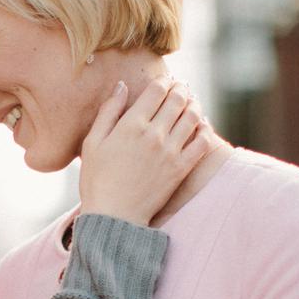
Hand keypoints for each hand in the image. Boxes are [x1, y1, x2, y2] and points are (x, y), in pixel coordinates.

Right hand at [78, 77, 214, 225]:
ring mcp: (170, 152)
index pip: (157, 90)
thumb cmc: (97, 180)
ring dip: (194, 105)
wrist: (113, 216)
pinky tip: (202, 126)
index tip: (164, 82)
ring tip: (191, 103)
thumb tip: (122, 86)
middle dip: (180, 89)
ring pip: (192, 117)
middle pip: (177, 100)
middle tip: (180, 88)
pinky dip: (205, 130)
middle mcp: (154, 134)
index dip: (163, 81)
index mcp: (131, 125)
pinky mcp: (180, 169)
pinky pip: (202, 143)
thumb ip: (108, 112)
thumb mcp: (92, 143)